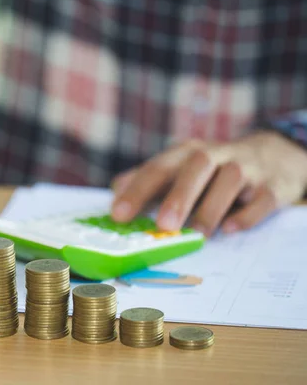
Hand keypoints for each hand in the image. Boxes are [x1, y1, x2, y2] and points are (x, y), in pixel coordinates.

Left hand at [110, 131, 306, 236]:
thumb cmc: (212, 170)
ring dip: (211, 208)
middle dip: (178, 196)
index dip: (137, 191)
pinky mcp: (273, 186)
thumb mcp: (180, 167)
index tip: (118, 215)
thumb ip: (148, 179)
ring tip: (196, 234)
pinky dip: (247, 214)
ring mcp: (247, 169)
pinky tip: (231, 229)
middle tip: (163, 226)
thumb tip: (115, 190)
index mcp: (186, 153)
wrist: (273, 155)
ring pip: (230, 180)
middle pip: (196, 168)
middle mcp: (216, 155)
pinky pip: (262, 198)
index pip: (158, 168)